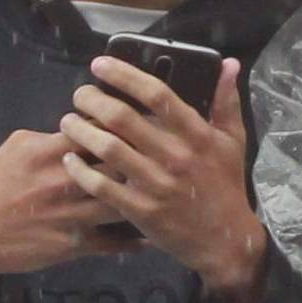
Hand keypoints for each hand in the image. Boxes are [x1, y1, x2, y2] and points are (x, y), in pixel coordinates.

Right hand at [0, 127, 140, 288]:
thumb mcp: (15, 147)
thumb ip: (50, 136)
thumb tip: (82, 126)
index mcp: (49, 151)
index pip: (99, 130)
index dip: (125, 128)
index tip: (140, 128)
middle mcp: (63, 181)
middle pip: (119, 165)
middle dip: (141, 162)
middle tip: (156, 162)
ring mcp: (70, 215)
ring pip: (123, 202)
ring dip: (143, 199)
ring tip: (159, 196)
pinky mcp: (72, 245)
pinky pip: (114, 242)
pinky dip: (135, 239)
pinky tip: (148, 234)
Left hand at [60, 56, 266, 302]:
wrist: (225, 240)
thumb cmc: (226, 186)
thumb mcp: (233, 141)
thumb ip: (227, 101)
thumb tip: (227, 62)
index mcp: (197, 135)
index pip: (157, 95)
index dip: (125, 76)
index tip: (100, 65)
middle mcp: (176, 156)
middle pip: (123, 118)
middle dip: (93, 100)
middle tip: (79, 94)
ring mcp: (157, 185)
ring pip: (108, 149)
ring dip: (81, 131)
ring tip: (68, 120)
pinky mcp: (141, 211)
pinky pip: (102, 186)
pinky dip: (81, 170)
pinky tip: (69, 158)